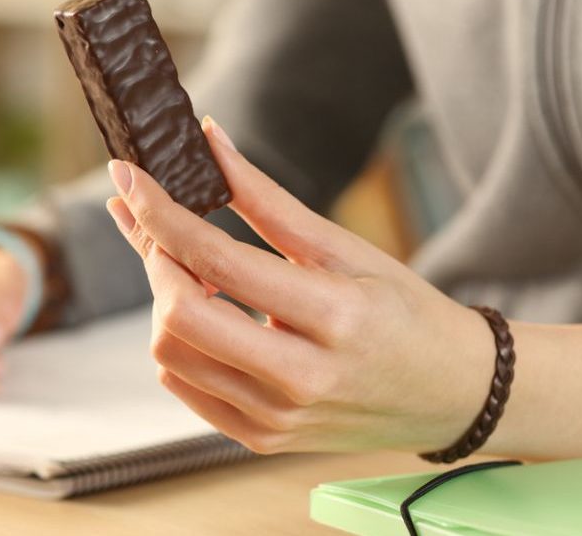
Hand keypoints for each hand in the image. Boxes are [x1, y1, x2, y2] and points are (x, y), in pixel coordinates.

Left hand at [104, 118, 495, 454]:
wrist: (454, 395)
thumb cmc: (405, 312)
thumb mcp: (346, 247)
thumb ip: (269, 201)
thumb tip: (210, 142)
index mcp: (335, 316)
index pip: (218, 262)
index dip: (160, 214)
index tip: (127, 176)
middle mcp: (302, 377)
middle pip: (178, 316)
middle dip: (154, 259)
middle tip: (159, 227)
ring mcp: (277, 418)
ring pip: (169, 355)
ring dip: (162, 301)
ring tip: (188, 270)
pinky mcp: (261, 438)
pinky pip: (182, 387)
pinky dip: (176, 343)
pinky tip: (202, 314)